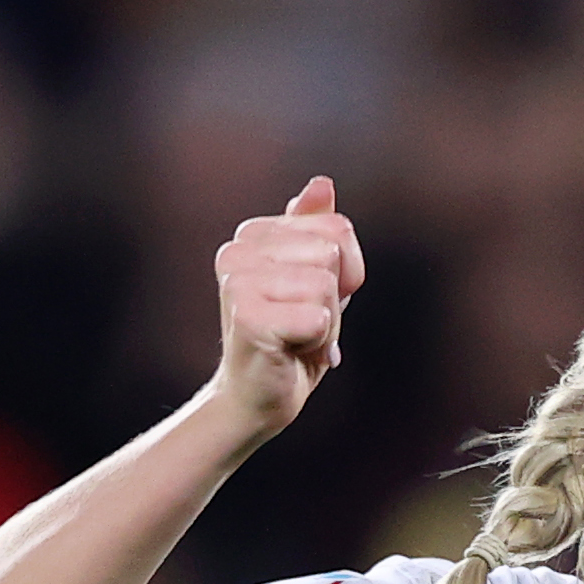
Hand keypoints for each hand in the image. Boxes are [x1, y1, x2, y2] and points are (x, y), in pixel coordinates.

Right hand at [212, 179, 362, 434]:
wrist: (257, 399)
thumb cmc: (290, 339)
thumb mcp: (315, 279)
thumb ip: (318, 231)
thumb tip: (323, 184)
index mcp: (254, 233)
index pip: (338, 228)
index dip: (346, 272)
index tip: (314, 299)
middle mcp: (238, 249)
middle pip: (332, 254)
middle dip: (333, 298)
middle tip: (302, 324)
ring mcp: (238, 280)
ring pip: (325, 287)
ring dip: (324, 323)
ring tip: (294, 337)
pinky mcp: (246, 315)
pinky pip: (317, 319)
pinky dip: (316, 344)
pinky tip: (289, 351)